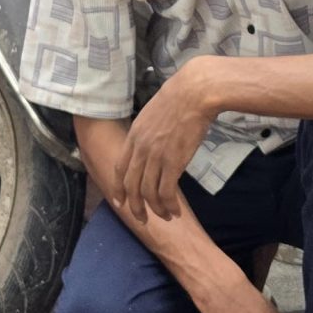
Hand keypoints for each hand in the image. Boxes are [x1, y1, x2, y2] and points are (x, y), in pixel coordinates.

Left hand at [118, 61, 216, 221]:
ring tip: (165, 217)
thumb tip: (151, 143)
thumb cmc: (179, 97)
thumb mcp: (153, 112)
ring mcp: (156, 156)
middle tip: (142, 219)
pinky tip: (175, 211)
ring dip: (156, 209)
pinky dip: (169, 205)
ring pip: (148, 193)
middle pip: (130, 185)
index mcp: (134, 135)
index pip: (120, 168)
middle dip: (135, 206)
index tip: (120, 201)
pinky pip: (166, 192)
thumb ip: (148, 131)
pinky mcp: (173, 162)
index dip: (118, 187)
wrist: (193, 92)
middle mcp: (141, 148)